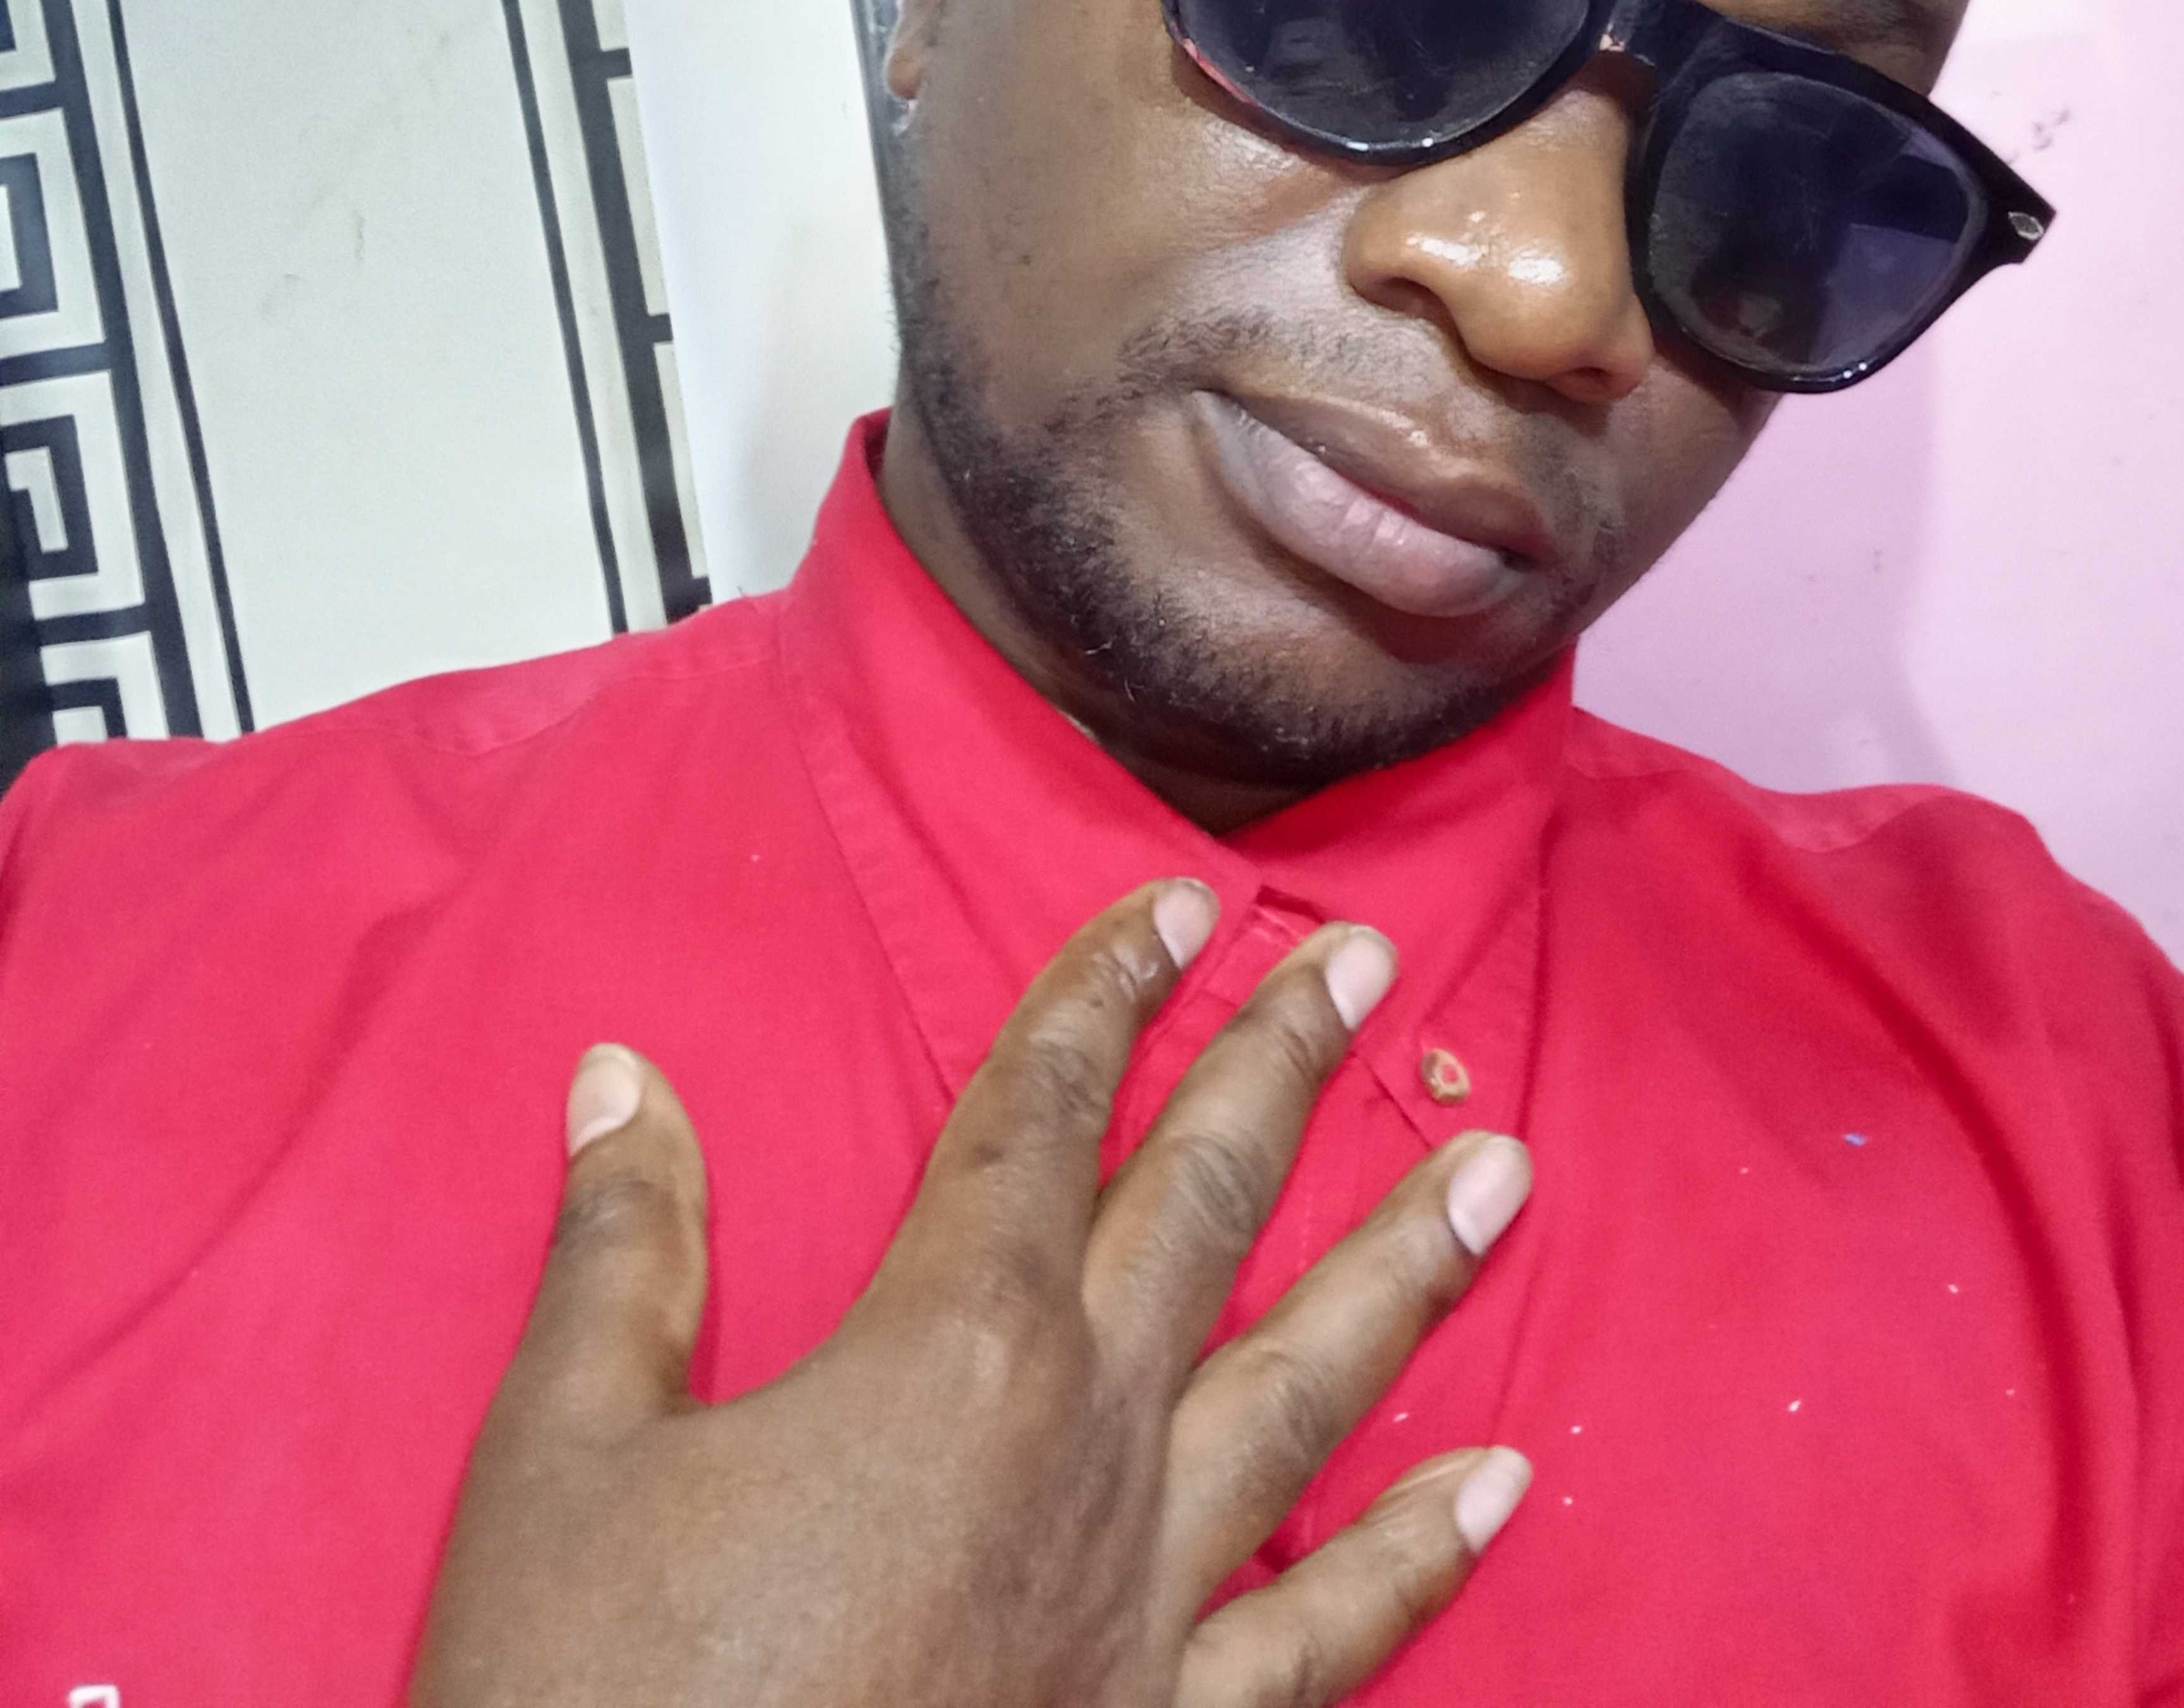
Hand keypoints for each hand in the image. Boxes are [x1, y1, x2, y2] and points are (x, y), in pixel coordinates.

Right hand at [410, 881, 1534, 1707]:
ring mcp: (1143, 1599)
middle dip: (1279, 1067)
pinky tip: (1496, 1487)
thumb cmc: (590, 1705)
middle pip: (1200, 1209)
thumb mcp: (563, 1454)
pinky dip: (1416, 1560)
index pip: (1041, 1115)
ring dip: (1409, 1267)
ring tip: (1504, 1168)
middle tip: (1365, 959)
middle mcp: (1078, 1448)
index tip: (1176, 898)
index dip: (1103, 992)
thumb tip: (623, 1080)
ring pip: (1310, 1389)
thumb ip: (622, 1252)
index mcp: (945, 1352)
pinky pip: (1321, 1639)